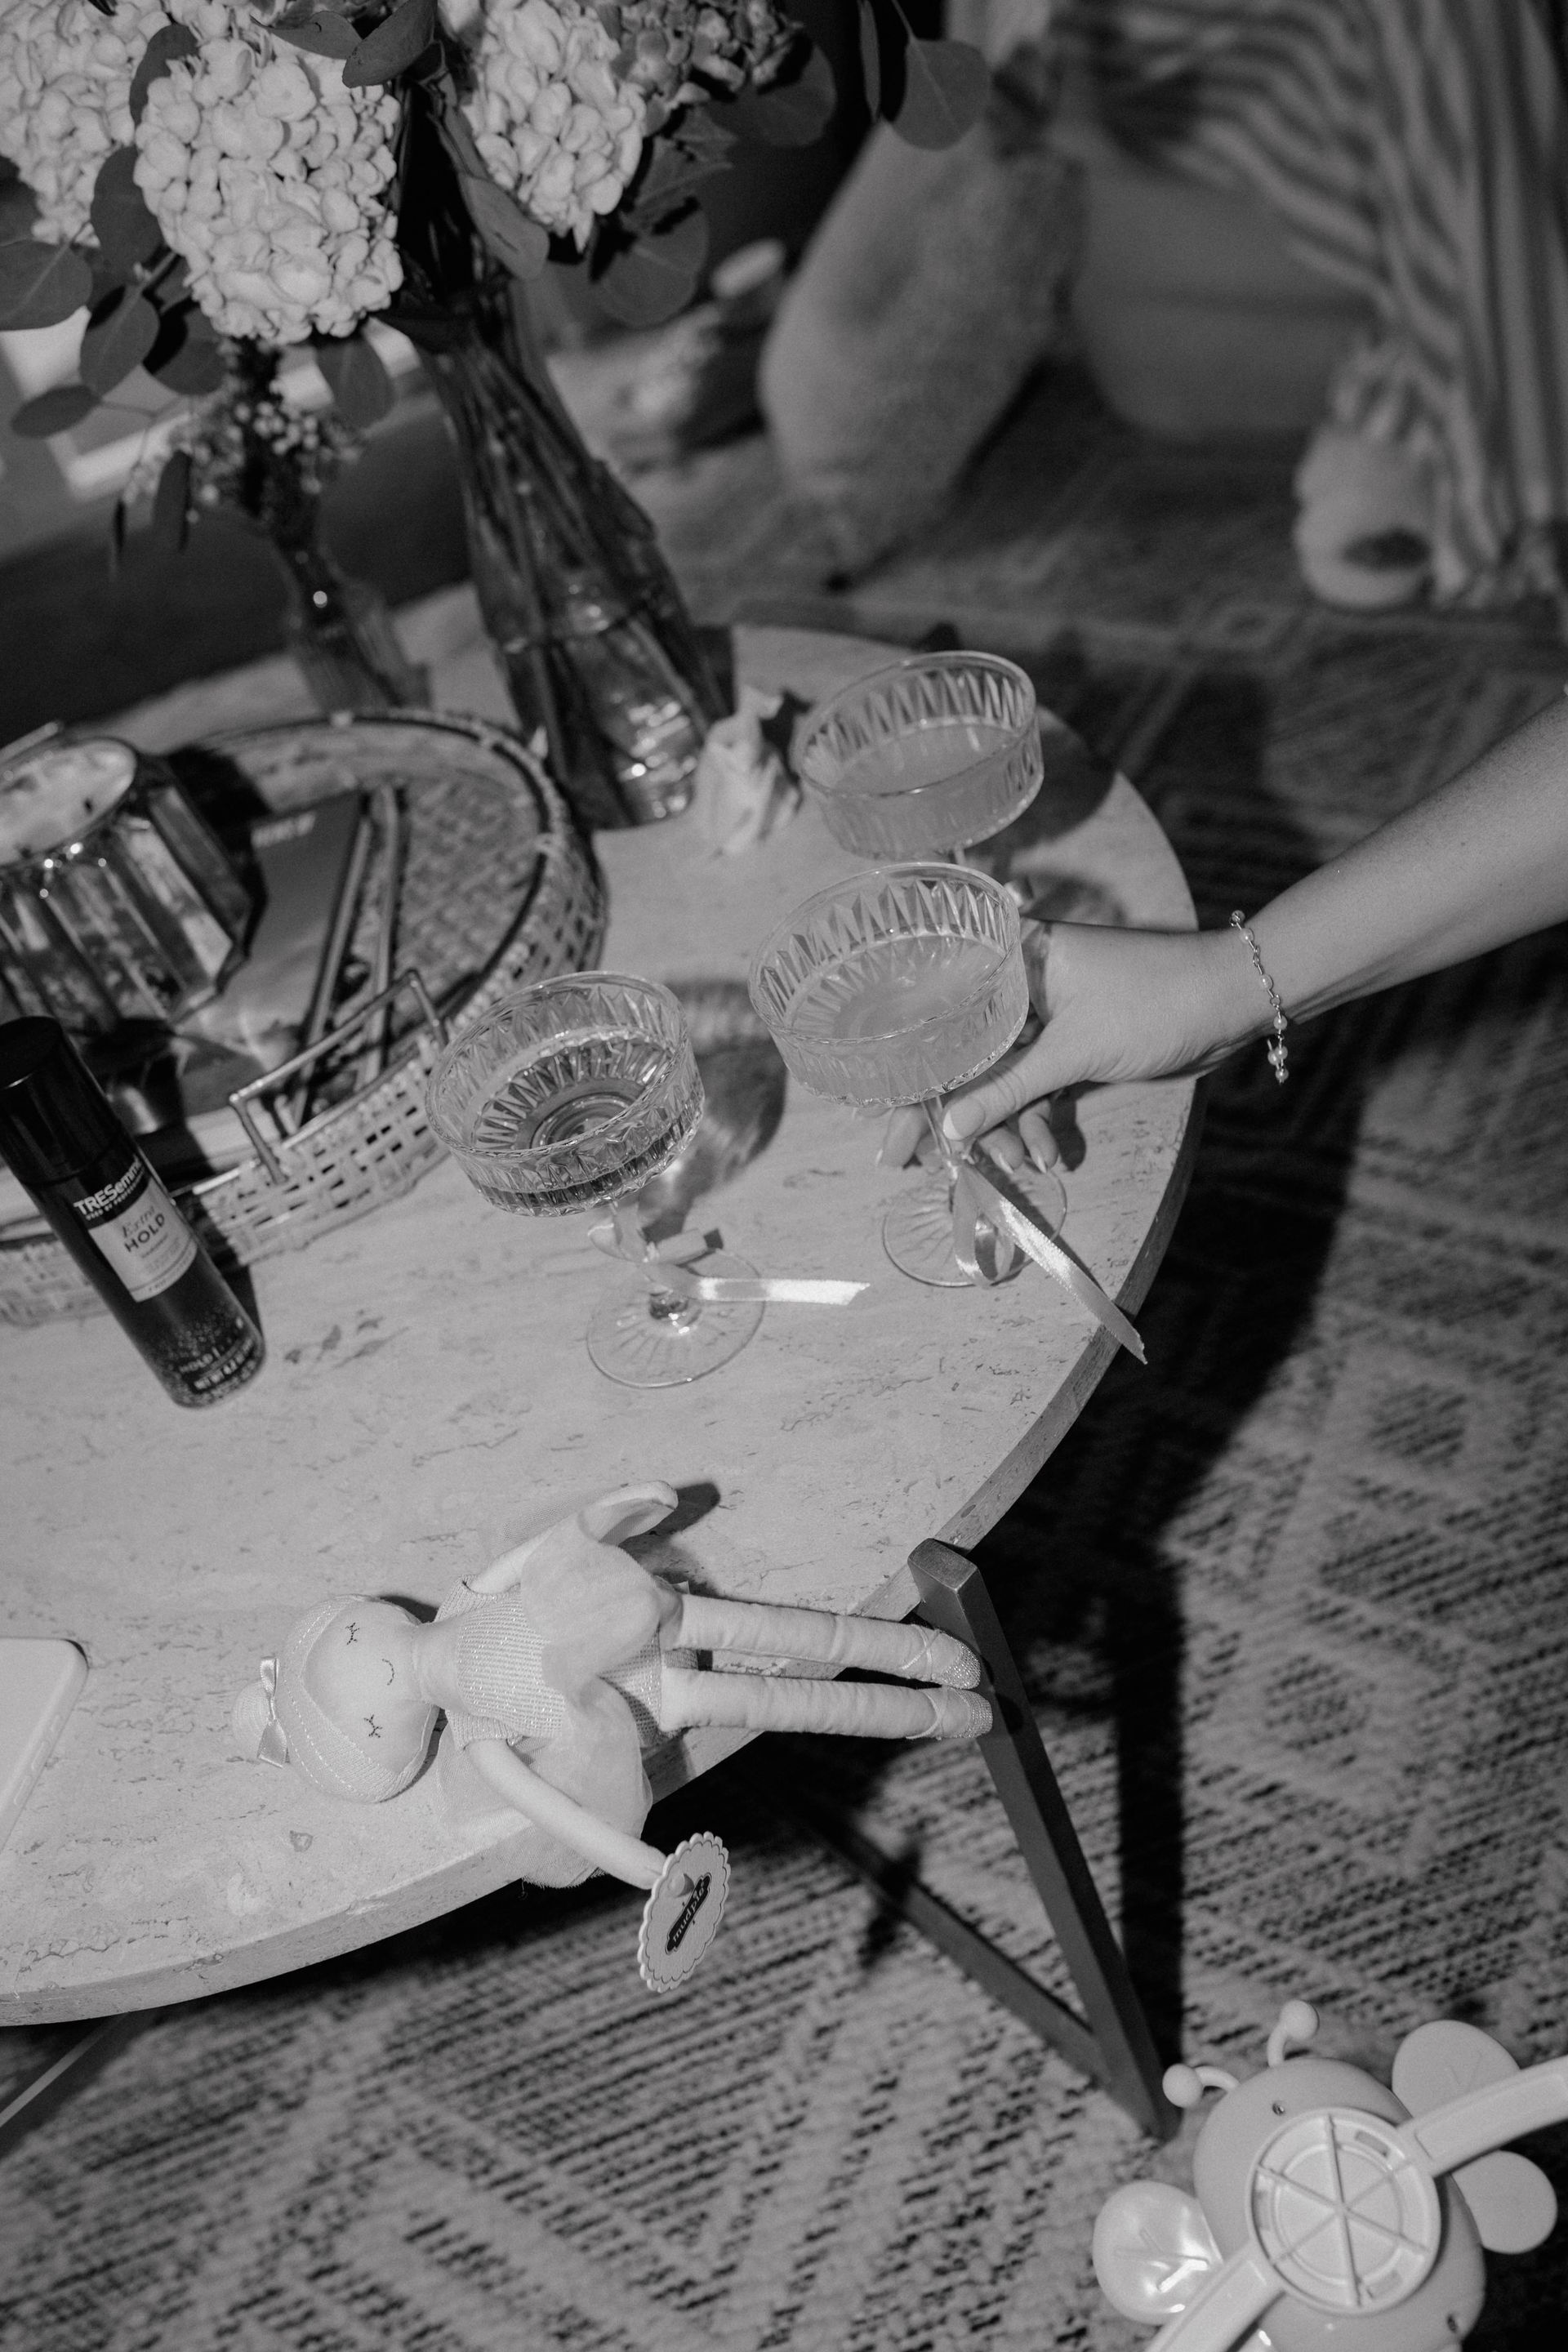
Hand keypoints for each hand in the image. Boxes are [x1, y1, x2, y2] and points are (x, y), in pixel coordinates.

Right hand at [880, 920, 1254, 1168]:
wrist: (1233, 1001)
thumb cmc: (1155, 1001)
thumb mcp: (1073, 1050)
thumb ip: (1008, 1090)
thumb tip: (948, 1130)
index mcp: (1009, 957)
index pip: (938, 1016)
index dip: (907, 1073)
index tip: (882, 1121)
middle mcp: (1018, 981)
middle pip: (962, 1053)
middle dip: (949, 1113)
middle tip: (916, 1162)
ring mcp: (1044, 1014)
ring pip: (1001, 1077)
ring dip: (1005, 1126)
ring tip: (1016, 1166)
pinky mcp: (1071, 1042)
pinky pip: (1035, 1085)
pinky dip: (1039, 1119)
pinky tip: (1048, 1155)